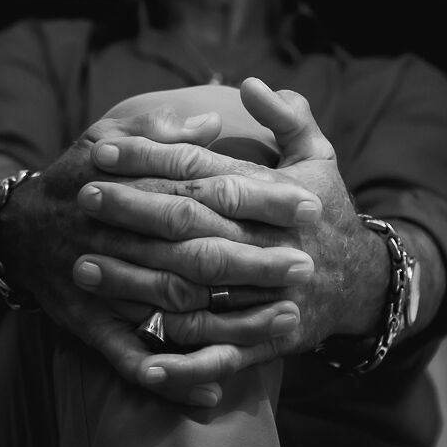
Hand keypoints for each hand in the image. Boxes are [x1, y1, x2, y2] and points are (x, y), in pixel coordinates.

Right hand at [0, 105, 318, 405]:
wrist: (16, 229)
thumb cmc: (74, 177)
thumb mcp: (105, 136)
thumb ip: (158, 129)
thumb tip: (212, 118)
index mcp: (130, 184)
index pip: (203, 188)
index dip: (257, 197)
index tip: (306, 204)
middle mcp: (118, 234)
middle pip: (194, 248)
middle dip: (254, 258)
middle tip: (306, 265)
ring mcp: (102, 281)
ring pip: (172, 302)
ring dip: (229, 313)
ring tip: (284, 319)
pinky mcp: (86, 320)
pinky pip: (127, 352)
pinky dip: (166, 374)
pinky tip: (209, 391)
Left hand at [85, 78, 386, 359]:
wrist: (366, 284)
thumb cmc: (327, 213)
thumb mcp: (318, 157)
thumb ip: (287, 118)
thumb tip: (251, 84)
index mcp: (274, 197)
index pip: (202, 170)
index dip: (149, 157)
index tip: (100, 150)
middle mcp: (268, 244)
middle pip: (189, 223)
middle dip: (131, 210)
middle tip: (81, 198)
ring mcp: (268, 295)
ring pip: (193, 289)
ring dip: (134, 283)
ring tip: (82, 269)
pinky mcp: (270, 339)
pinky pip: (222, 353)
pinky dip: (183, 362)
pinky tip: (141, 360)